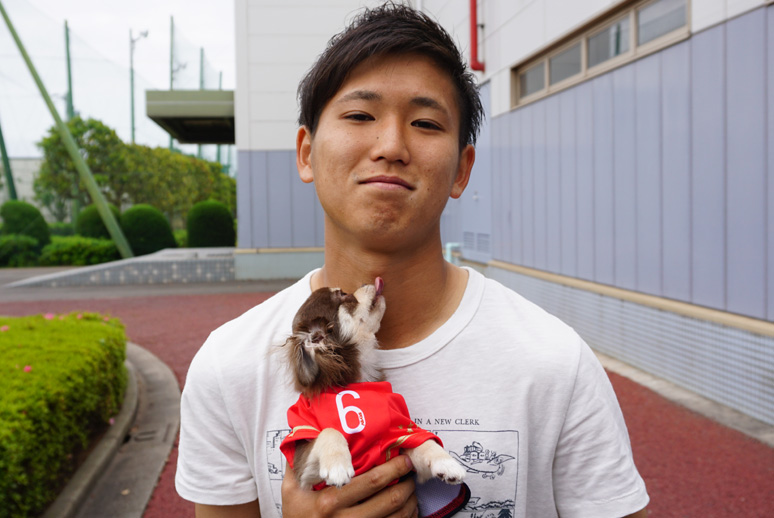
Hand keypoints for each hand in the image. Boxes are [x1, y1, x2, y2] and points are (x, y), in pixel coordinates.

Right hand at [281, 455, 417, 517]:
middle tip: (411, 474)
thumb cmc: (295, 514)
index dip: (394, 469)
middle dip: (406, 485)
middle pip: (389, 501)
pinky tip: (407, 511)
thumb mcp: (292, 488)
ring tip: (411, 491)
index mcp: (329, 502)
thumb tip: (309, 432)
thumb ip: (300, 462)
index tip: (404, 459)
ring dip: (410, 504)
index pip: (371, 481)